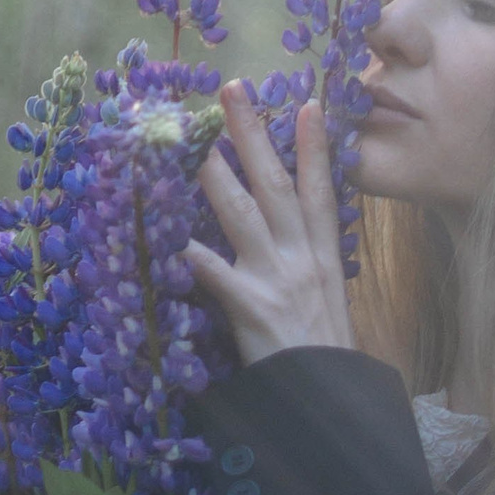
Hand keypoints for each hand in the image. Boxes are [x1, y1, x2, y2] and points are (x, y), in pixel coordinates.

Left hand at [181, 84, 355, 366]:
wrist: (327, 403)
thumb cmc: (324, 357)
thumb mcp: (330, 303)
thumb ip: (310, 268)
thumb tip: (290, 241)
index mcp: (322, 257)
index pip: (322, 191)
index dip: (316, 148)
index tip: (309, 105)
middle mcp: (301, 258)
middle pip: (275, 184)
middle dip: (253, 135)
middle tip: (233, 92)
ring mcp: (276, 279)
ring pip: (241, 212)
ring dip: (213, 172)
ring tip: (191, 139)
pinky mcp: (251, 307)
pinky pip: (213, 272)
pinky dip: (189, 253)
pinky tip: (164, 232)